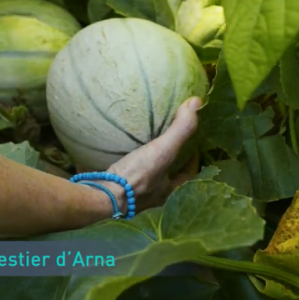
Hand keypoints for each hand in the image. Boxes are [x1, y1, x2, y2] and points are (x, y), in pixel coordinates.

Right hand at [98, 97, 202, 214]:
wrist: (101, 196)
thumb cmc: (136, 177)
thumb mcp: (163, 151)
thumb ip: (180, 129)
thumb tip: (197, 103)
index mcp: (170, 191)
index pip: (189, 175)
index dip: (193, 160)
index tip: (193, 145)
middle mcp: (154, 196)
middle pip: (169, 178)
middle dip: (172, 163)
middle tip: (171, 143)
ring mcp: (135, 196)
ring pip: (149, 179)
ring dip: (150, 165)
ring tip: (148, 147)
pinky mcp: (117, 191)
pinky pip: (128, 177)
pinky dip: (130, 166)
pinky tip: (125, 155)